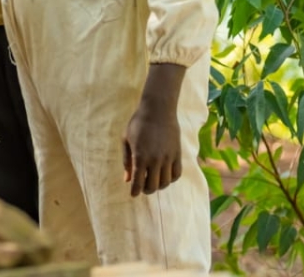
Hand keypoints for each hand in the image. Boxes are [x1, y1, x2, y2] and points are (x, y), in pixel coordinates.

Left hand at [122, 63, 185, 196]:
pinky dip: (171, 179)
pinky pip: (176, 174)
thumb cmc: (138, 123)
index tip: (133, 194)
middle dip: (146, 190)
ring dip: (159, 186)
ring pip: (165, 183)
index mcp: (139, 157)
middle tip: (143, 186)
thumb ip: (126, 161)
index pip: (138, 182)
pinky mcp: (177, 154)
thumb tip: (127, 180)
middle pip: (153, 186)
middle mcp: (155, 160)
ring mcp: (168, 158)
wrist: (158, 110)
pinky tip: (165, 175)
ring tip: (153, 181)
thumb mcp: (126, 140)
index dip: (135, 191)